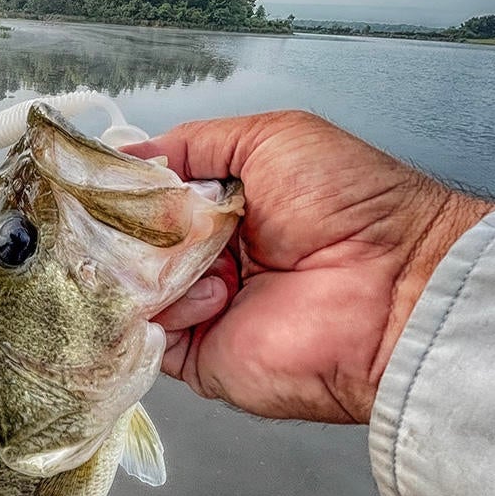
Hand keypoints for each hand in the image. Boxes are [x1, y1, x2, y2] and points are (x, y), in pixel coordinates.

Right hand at [122, 112, 494, 422]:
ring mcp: (197, 308)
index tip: (98, 183)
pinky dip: (152, 313)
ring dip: (140, 268)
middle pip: (128, 245)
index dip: (122, 192)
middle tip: (132, 220)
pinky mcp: (196, 356)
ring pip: (127, 287)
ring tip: (190, 255)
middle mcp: (205, 258)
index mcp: (221, 208)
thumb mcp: (271, 139)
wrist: (397, 287)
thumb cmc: (353, 206)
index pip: (146, 200)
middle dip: (121, 229)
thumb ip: (193, 143)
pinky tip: (205, 293)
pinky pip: (144, 335)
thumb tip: (130, 156)